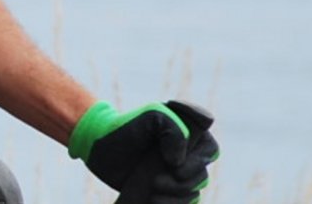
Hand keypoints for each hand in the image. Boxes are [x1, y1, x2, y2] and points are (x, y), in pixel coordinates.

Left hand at [68, 100, 217, 203]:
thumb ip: (174, 128)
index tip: (175, 165)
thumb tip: (179, 160)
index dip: (197, 162)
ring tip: (152, 193)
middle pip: (201, 177)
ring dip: (175, 197)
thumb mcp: (153, 115)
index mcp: (191, 135)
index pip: (210, 151)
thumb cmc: (128, 127)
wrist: (100, 147)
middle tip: (156, 182)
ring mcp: (176, 175)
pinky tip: (152, 200)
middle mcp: (187, 156)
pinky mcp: (166, 191)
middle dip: (182, 184)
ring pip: (192, 194)